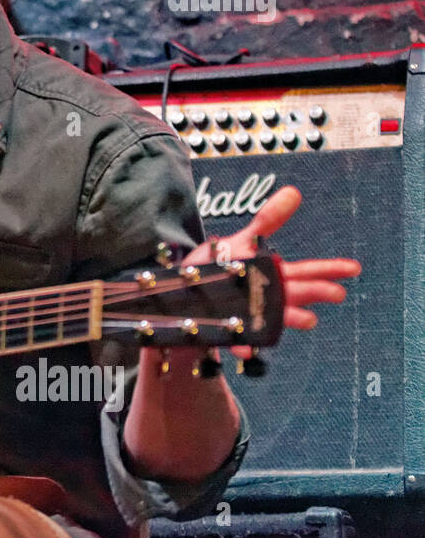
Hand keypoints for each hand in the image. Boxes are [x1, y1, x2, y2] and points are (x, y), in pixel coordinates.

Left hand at [182, 185, 361, 342]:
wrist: (184, 288)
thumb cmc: (219, 265)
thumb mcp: (242, 239)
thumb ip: (268, 220)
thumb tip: (293, 191)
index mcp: (272, 275)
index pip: (307, 273)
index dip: (330, 270)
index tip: (354, 269)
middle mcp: (266, 296)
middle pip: (296, 293)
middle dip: (315, 292)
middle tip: (336, 293)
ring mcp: (250, 313)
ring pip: (274, 317)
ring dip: (290, 318)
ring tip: (309, 319)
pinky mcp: (229, 328)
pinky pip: (238, 338)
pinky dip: (244, 343)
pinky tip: (247, 346)